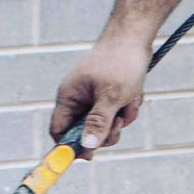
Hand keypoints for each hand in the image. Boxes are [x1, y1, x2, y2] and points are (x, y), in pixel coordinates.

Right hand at [49, 32, 153, 154]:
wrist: (134, 37)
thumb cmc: (120, 63)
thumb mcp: (111, 96)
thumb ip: (98, 122)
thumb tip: (87, 146)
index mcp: (68, 97)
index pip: (59, 131)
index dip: (70, 147)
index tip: (89, 156)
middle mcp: (78, 99)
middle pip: (86, 133)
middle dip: (106, 130)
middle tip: (119, 121)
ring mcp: (93, 98)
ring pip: (106, 125)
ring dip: (121, 118)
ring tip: (129, 100)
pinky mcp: (109, 96)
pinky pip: (117, 114)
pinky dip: (127, 108)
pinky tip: (134, 93)